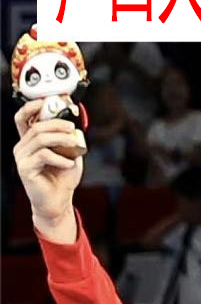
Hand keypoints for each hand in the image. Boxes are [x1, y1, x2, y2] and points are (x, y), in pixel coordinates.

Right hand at [12, 99, 85, 237]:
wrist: (58, 202)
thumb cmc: (62, 179)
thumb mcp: (70, 155)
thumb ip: (70, 141)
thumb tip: (76, 128)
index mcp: (30, 141)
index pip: (24, 118)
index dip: (32, 107)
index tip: (47, 101)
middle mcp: (23, 147)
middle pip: (36, 126)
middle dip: (56, 124)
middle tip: (72, 128)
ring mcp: (22, 157)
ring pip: (39, 138)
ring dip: (60, 139)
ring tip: (74, 144)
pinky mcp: (25, 168)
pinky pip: (43, 156)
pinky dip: (59, 157)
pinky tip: (69, 163)